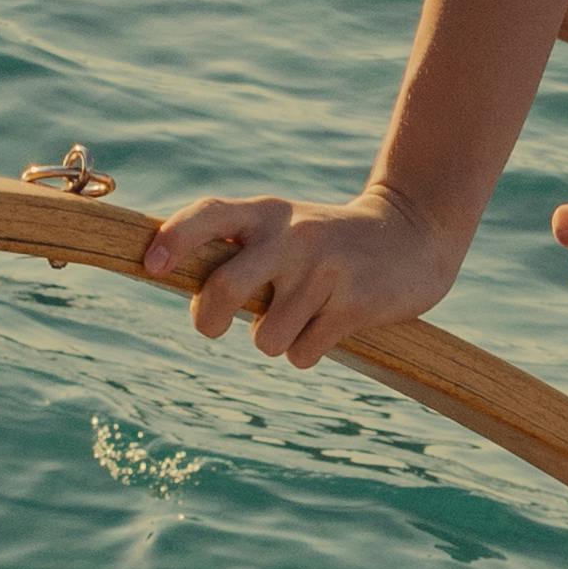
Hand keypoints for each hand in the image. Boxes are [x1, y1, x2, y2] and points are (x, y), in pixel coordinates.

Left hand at [141, 187, 467, 367]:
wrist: (414, 236)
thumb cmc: (328, 244)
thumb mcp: (284, 229)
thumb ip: (237, 250)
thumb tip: (182, 290)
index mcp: (266, 213)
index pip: (209, 214)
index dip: (175, 239)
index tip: (153, 266)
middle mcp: (292, 236)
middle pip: (222, 291)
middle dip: (210, 319)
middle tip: (216, 326)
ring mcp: (324, 270)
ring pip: (265, 339)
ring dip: (278, 340)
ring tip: (304, 315)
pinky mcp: (354, 304)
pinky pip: (302, 354)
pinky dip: (309, 351)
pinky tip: (331, 324)